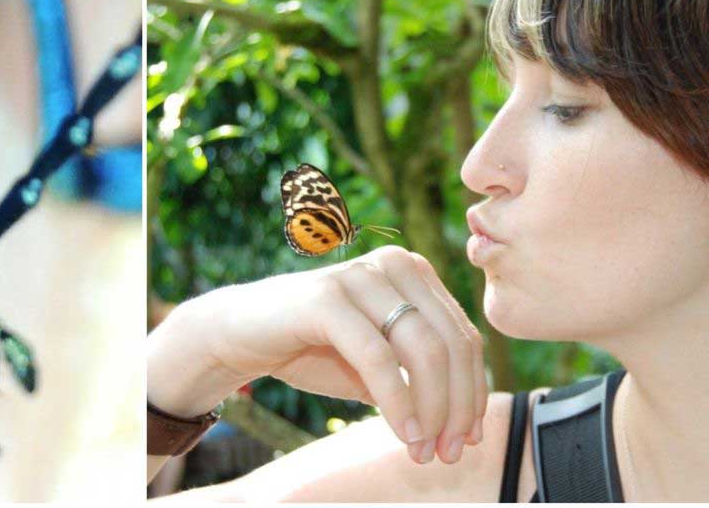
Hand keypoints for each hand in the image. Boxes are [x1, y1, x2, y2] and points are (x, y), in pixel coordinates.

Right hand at [148, 247, 486, 464]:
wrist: (243, 333)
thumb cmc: (314, 347)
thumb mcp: (380, 361)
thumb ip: (421, 376)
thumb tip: (469, 424)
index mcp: (411, 271)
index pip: (464, 336)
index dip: (473, 394)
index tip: (467, 441)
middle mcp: (392, 263)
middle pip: (452, 344)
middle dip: (457, 408)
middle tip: (447, 453)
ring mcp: (359, 276)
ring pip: (425, 349)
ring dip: (432, 410)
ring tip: (422, 450)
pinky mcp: (327, 297)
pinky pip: (379, 356)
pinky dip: (399, 401)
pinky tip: (403, 432)